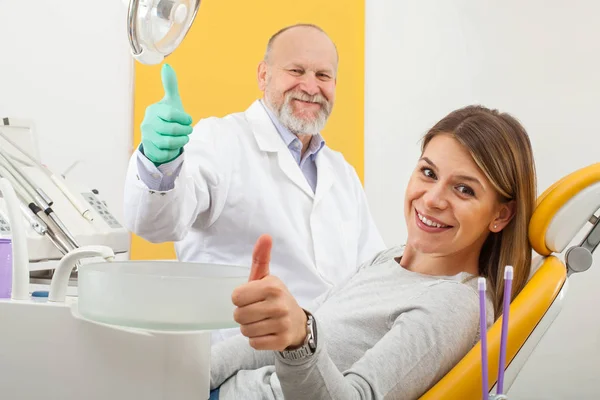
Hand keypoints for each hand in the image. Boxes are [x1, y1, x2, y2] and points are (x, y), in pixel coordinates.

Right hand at [141, 64, 193, 165]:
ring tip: (185, 137)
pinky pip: (165, 153)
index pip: (171, 114)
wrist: (158, 137)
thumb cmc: (168, 118)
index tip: (188, 120)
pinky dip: (173, 151)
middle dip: (185, 131)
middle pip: (172, 129)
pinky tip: (175, 146)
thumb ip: (170, 85)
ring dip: (182, 141)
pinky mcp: (150, 150)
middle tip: (189, 130)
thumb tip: (166, 65)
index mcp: (153, 110)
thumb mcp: (171, 102)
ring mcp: (147, 138)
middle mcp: (147, 123)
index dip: (184, 118)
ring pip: (170, 142)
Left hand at [232, 234, 307, 350]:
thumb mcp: (267, 277)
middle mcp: (278, 304)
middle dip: (243, 314)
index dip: (240, 298)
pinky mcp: (280, 341)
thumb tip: (265, 236)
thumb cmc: (275, 298)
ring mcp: (281, 324)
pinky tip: (266, 332)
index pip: (236, 297)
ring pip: (245, 330)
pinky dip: (256, 339)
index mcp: (272, 286)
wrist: (297, 322)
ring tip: (261, 321)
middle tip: (256, 311)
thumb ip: (261, 258)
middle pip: (238, 315)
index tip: (252, 297)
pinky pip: (253, 343)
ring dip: (249, 327)